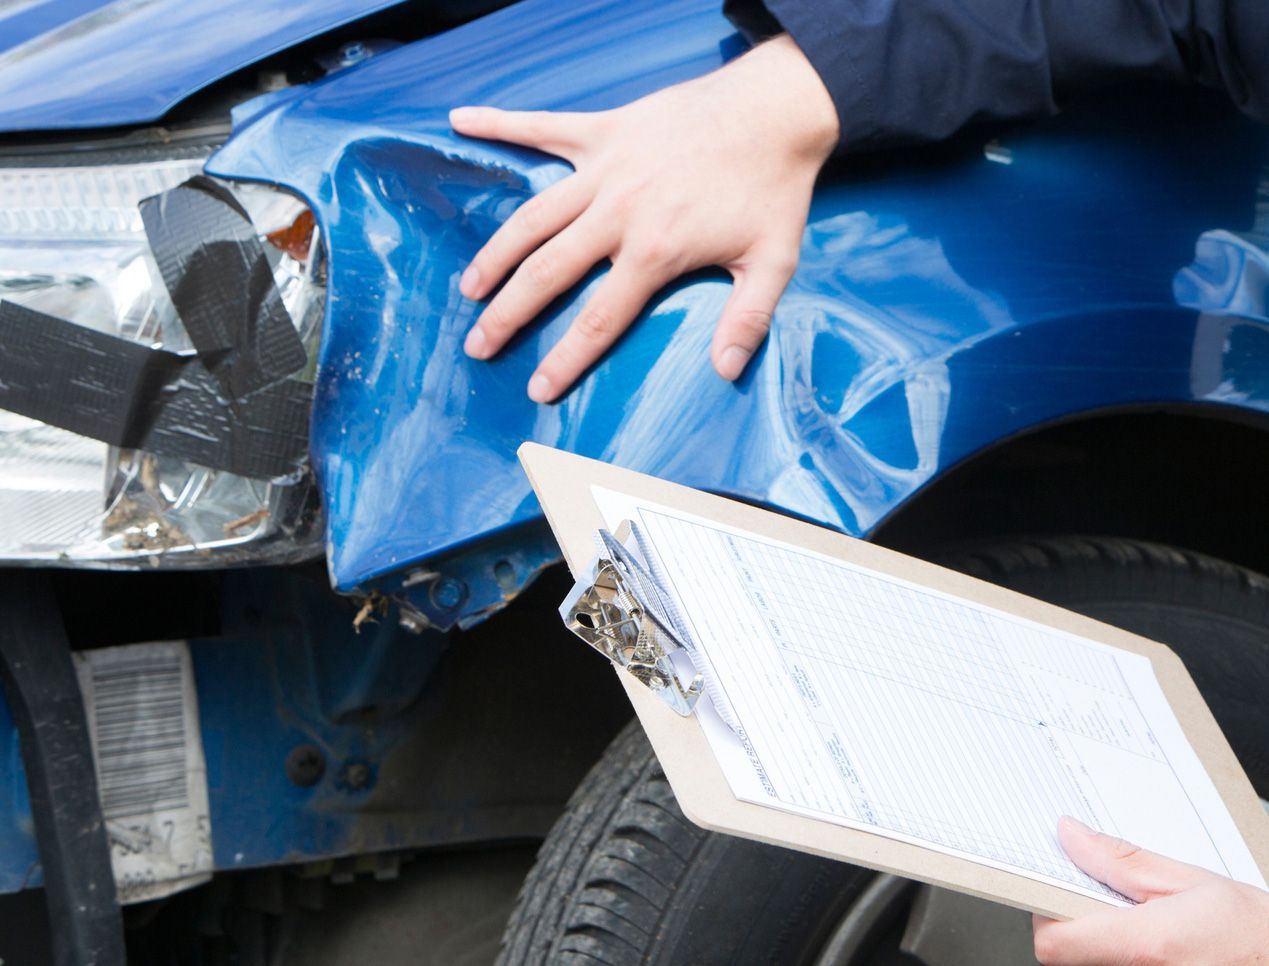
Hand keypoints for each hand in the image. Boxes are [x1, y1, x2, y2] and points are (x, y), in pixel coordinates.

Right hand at [449, 34, 838, 401]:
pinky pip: (542, 126)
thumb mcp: (774, 262)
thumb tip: (726, 371)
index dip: (564, 358)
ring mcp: (606, 168)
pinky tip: (459, 120)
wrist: (776, 109)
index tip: (537, 388)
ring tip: (470, 287)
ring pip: (533, 216)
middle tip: (477, 344)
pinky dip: (499, 123)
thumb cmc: (774, 188)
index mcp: (655, 251)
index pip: (599, 319)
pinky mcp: (604, 130)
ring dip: (496, 252)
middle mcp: (618, 212)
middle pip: (547, 272)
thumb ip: (747, 320)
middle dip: (508, 314)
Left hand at [1032, 817, 1268, 964]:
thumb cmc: (1253, 936)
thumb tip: (1071, 837)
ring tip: (1137, 923)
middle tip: (1108, 902)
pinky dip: (1118, 956)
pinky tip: (1150, 946)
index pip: (1054, 942)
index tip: (1056, 890)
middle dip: (1077, 921)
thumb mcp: (1189, 882)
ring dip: (1098, 940)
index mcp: (1146, 947)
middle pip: (1067, 954)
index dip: (1046, 913)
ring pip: (1087, 963)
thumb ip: (1121, 861)